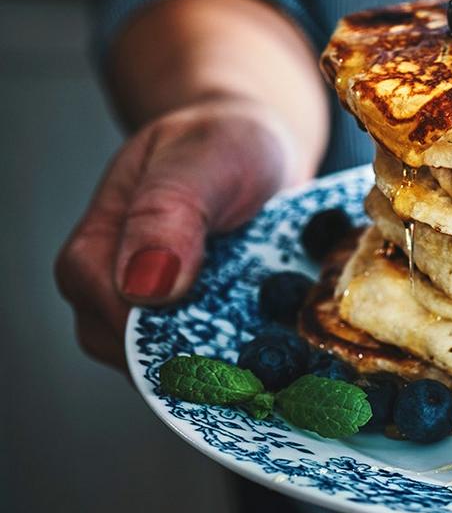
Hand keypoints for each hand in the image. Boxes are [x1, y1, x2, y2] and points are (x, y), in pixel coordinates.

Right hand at [55, 98, 296, 367]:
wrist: (259, 146)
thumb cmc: (218, 142)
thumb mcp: (197, 162)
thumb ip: (168, 214)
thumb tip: (146, 286)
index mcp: (98, 254)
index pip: (111, 322)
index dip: (164, 340)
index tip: (227, 339)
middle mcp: (122, 296)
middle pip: (148, 361)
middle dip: (207, 364)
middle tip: (269, 355)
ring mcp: (167, 315)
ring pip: (189, 369)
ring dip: (237, 365)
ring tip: (285, 349)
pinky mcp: (209, 325)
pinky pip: (224, 361)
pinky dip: (258, 358)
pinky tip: (292, 348)